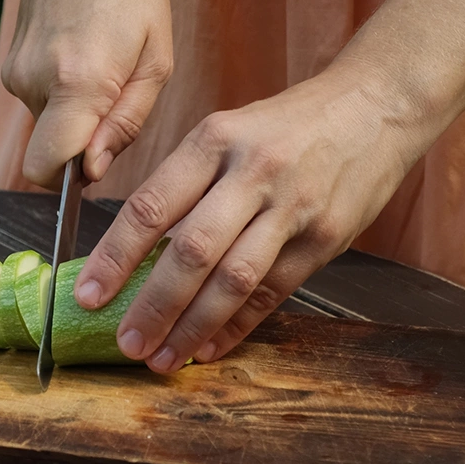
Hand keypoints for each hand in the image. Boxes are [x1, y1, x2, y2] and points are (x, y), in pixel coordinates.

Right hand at [1, 0, 173, 188]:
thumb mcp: (157, 59)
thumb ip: (125, 123)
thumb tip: (89, 170)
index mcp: (77, 83)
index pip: (46, 170)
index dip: (71, 179)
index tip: (98, 158)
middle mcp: (34, 82)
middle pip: (49, 151)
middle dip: (82, 142)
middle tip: (119, 93)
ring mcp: (15, 70)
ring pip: (46, 125)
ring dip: (76, 112)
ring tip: (106, 60)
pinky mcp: (9, 60)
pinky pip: (39, 99)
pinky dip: (63, 91)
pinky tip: (85, 50)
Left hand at [73, 63, 430, 371]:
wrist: (377, 104)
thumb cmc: (287, 123)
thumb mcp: (228, 131)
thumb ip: (187, 184)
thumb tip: (135, 250)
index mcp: (213, 140)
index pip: (151, 206)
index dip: (115, 257)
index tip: (87, 296)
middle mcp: (251, 173)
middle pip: (191, 250)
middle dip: (152, 305)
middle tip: (125, 343)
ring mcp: (293, 207)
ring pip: (233, 278)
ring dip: (193, 326)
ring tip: (162, 358)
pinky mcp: (326, 237)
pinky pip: (274, 292)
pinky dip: (237, 325)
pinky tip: (208, 347)